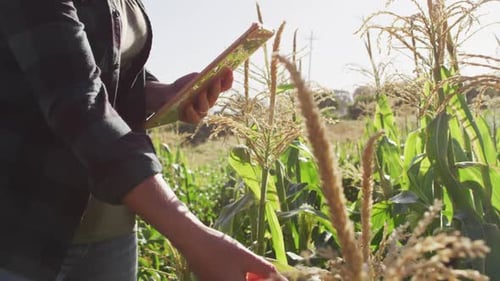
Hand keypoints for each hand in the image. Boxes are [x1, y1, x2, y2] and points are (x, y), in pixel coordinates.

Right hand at [123, 175, 285, 280]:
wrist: (192, 241)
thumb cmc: (219, 249)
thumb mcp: (246, 257)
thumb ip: (264, 269)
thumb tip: (279, 277)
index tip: (278, 276)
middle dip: (260, 279)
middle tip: (271, 272)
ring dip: (250, 278)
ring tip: (257, 267)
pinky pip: (231, 280)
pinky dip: (240, 277)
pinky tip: (244, 266)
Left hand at [144, 68, 232, 123]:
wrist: (168, 96)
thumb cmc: (184, 86)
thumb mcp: (194, 78)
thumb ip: (204, 76)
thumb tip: (213, 73)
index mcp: (212, 90)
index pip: (224, 86)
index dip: (228, 79)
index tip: (228, 69)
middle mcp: (209, 101)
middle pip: (214, 96)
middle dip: (215, 87)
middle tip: (215, 80)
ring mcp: (201, 111)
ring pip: (205, 107)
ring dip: (203, 99)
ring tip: (200, 93)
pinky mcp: (192, 119)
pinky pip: (194, 118)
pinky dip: (191, 111)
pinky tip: (188, 106)